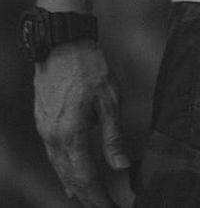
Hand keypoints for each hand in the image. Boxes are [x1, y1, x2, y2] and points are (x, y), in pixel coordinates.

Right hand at [34, 40, 129, 205]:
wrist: (63, 42)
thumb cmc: (90, 67)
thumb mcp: (110, 100)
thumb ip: (114, 137)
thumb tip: (122, 168)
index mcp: (71, 136)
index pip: (87, 180)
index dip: (100, 199)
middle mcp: (54, 139)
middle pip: (70, 180)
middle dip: (88, 199)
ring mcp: (45, 131)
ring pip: (59, 169)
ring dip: (75, 187)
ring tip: (90, 200)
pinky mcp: (42, 122)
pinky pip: (53, 156)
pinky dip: (64, 170)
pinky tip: (71, 174)